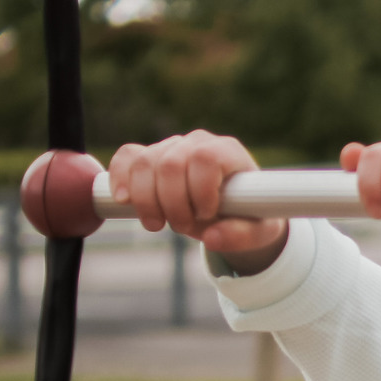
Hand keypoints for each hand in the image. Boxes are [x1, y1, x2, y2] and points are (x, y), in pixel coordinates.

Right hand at [108, 131, 287, 273]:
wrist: (234, 213)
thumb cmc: (250, 218)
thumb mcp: (260, 232)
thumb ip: (242, 236)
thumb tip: (211, 238)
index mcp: (229, 152)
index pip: (205, 158)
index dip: (201, 189)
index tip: (207, 214)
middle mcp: (198, 143)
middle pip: (170, 164)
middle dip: (172, 203)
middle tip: (182, 228)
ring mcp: (172, 147)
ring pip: (144, 163)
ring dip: (146, 200)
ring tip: (157, 224)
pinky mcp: (150, 156)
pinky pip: (127, 157)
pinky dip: (120, 178)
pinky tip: (123, 201)